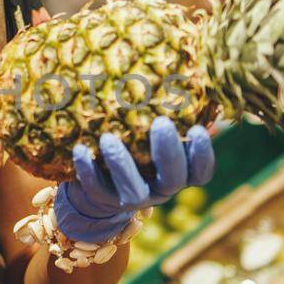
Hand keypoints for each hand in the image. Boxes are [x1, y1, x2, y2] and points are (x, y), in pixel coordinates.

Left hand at [54, 118, 214, 243]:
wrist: (101, 188)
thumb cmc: (138, 148)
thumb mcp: (155, 136)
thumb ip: (173, 117)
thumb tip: (187, 83)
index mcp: (179, 173)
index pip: (201, 173)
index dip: (203, 155)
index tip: (197, 129)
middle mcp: (160, 189)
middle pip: (172, 179)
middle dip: (168, 152)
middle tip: (161, 123)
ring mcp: (133, 198)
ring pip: (133, 191)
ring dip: (122, 164)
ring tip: (108, 138)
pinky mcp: (103, 200)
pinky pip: (96, 189)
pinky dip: (88, 170)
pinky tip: (80, 148)